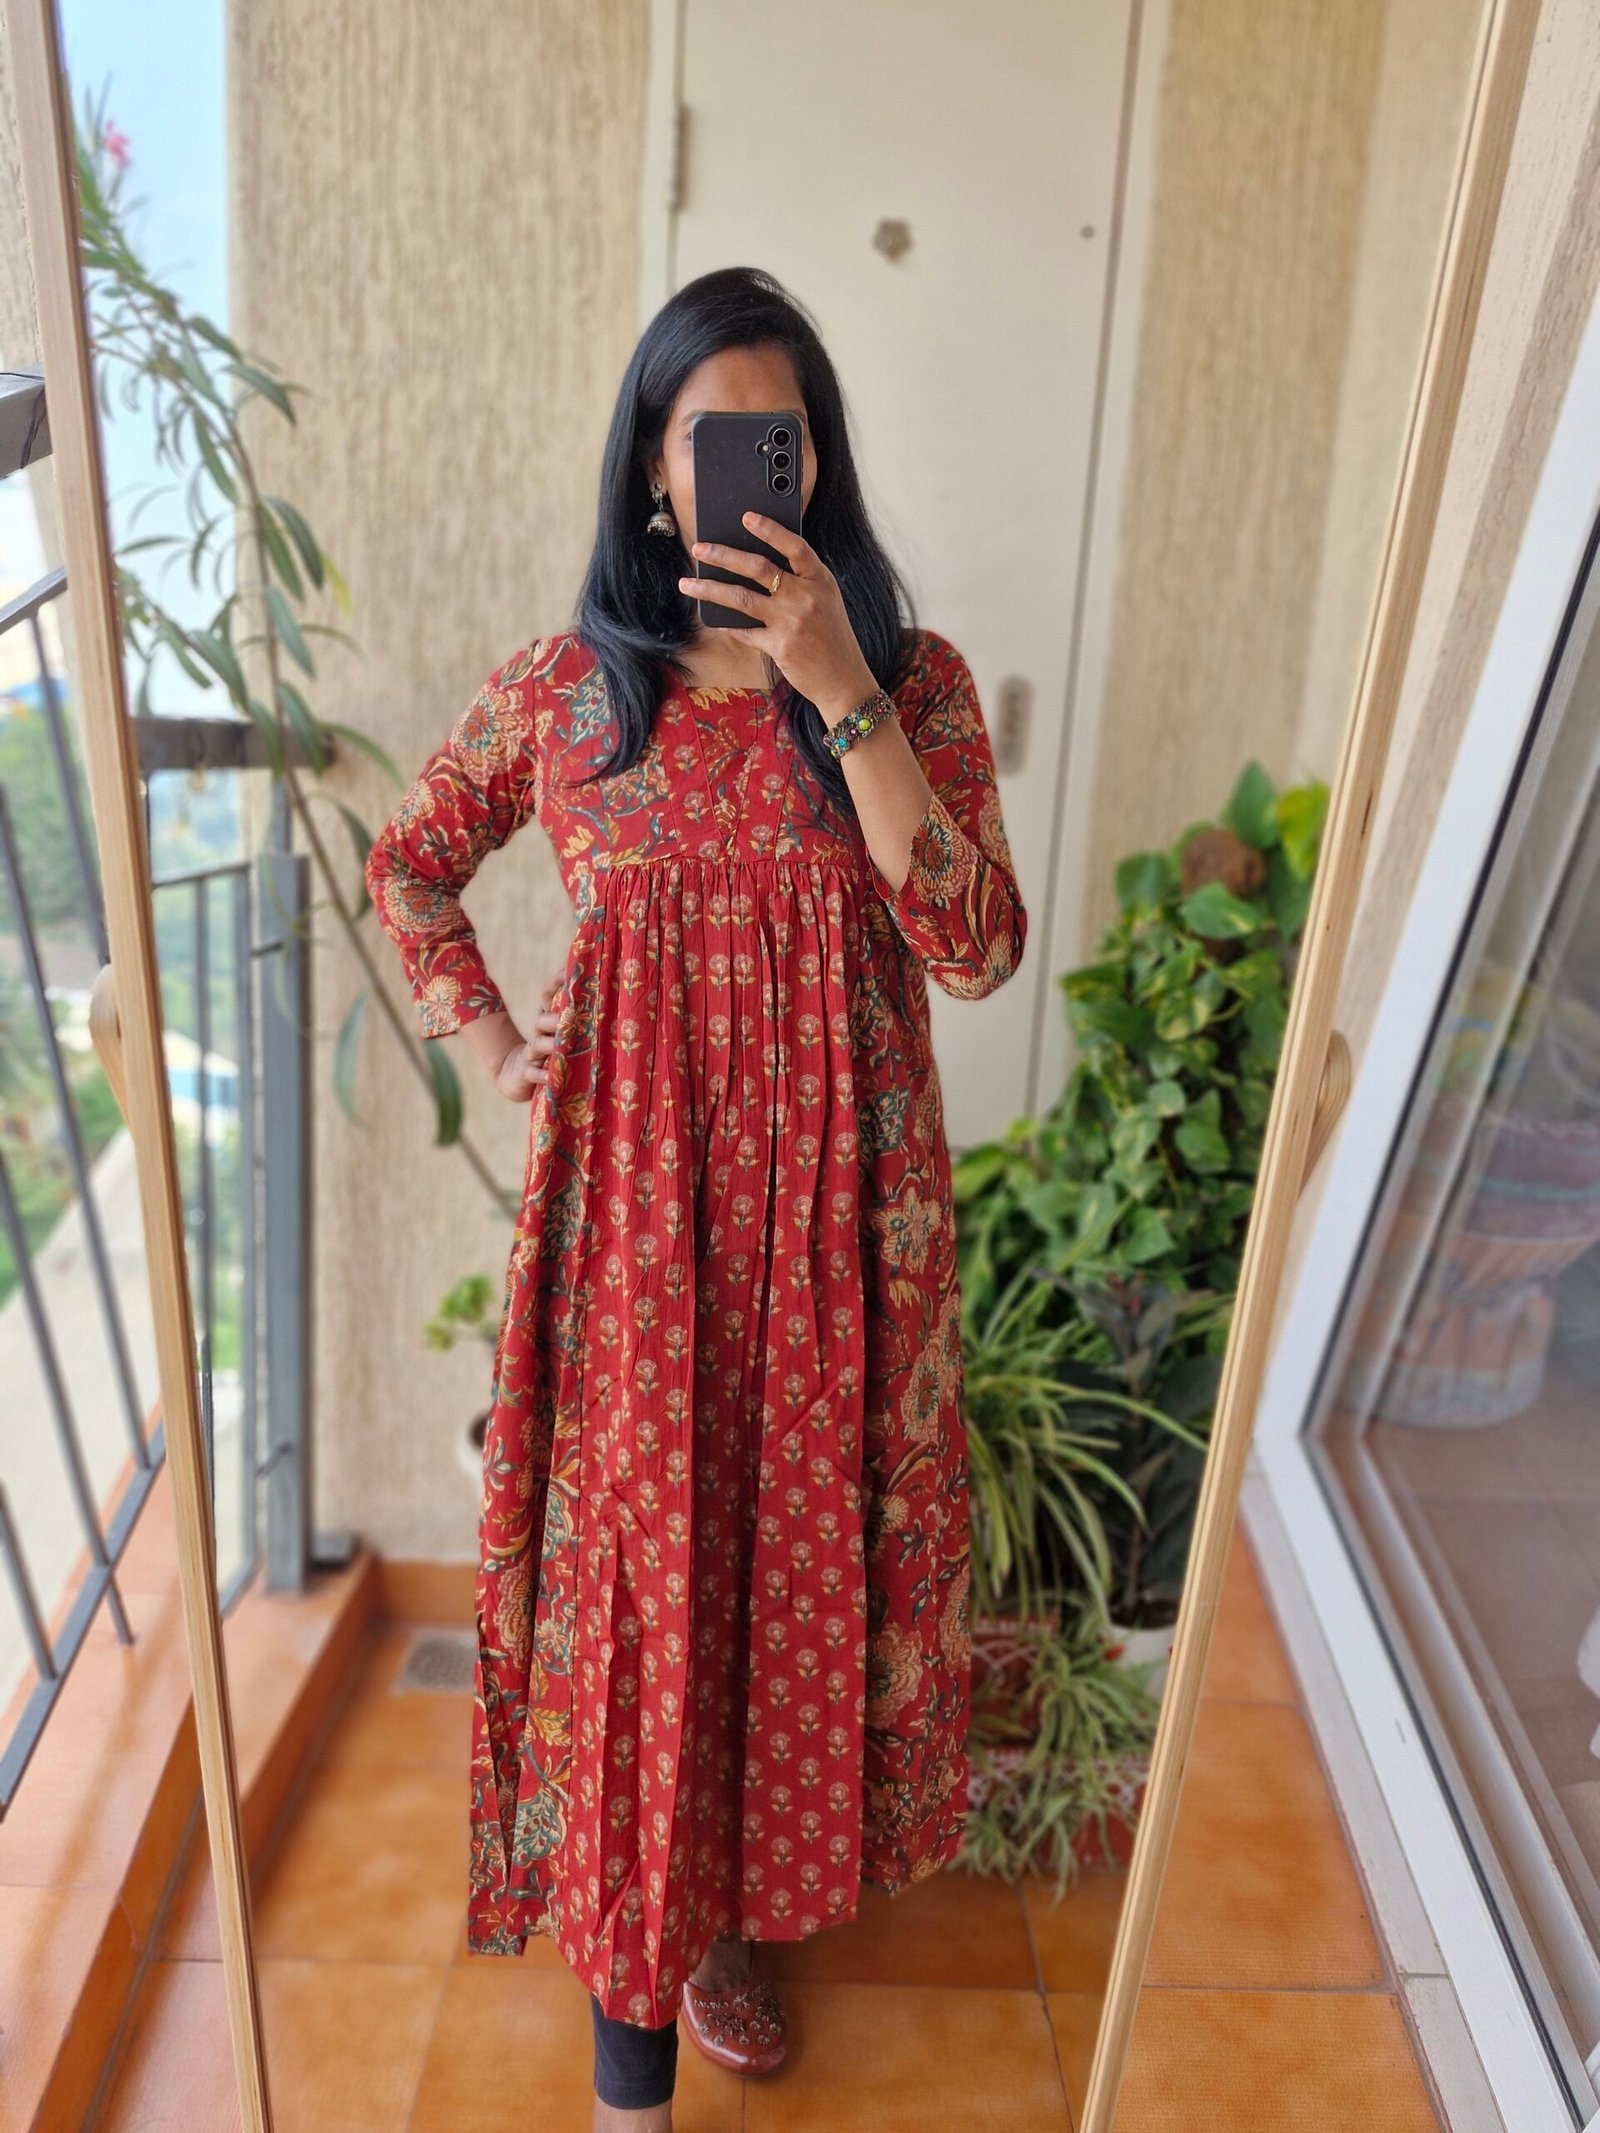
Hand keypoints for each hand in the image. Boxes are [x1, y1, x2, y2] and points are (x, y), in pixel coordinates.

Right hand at [484, 973, 564, 1101]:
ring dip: (549, 1044)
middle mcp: (539, 1035)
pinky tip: (550, 1076)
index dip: (556, 985)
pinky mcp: (525, 1073)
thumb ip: (576, 1020)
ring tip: (559, 1045)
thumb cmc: (548, 1054)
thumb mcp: (559, 1036)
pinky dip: (541, 1075)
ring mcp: (531, 1054)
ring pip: (537, 1044)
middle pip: (542, 1020)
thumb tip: (598, 997)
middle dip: (554, 1018)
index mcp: (548, 1022)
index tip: (567, 974)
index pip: (549, 998)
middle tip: (568, 1018)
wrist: (516, 1075)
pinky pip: (532, 1073)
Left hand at [676, 511, 878, 726]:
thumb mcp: (826, 600)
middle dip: (723, 555)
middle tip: (699, 548)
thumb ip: (801, 580)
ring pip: (741, 598)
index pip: (794, 547)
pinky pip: (744, 631)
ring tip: (687, 583)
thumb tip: (756, 563)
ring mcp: (791, 622)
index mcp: (820, 580)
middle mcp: (806, 597)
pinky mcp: (779, 646)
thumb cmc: (832, 636)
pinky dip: (726, 624)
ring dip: (709, 589)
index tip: (746, 516)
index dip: (770, 530)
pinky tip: (710, 617)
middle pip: (758, 568)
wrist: (843, 678)